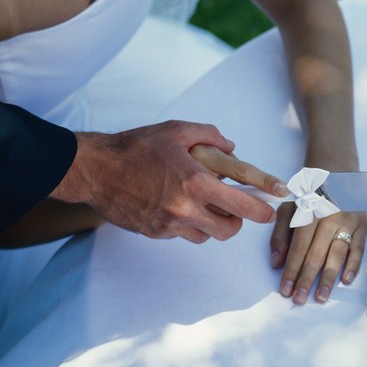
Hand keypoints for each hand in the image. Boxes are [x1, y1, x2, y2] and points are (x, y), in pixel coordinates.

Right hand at [51, 120, 277, 242]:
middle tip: (235, 209)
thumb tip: (232, 146)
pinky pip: (182, 235)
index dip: (261, 212)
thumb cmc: (135, 147)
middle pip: (228, 230)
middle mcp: (184, 208)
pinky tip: (177, 206)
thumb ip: (209, 135)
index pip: (241, 205)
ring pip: (205, 235)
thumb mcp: (175, 131)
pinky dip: (187, 224)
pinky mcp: (154, 233)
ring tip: (203, 204)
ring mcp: (168, 224)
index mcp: (195, 183)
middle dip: (237, 221)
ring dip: (211, 224)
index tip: (271, 212)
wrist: (95, 170)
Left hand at [270, 204, 366, 303]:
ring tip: (321, 297)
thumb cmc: (309, 197)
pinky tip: (345, 281)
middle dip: (307, 278)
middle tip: (299, 299)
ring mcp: (348, 221)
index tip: (285, 289)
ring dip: (329, 277)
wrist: (339, 176)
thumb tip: (276, 262)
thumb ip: (280, 234)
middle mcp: (329, 216)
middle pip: (317, 253)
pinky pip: (359, 248)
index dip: (291, 269)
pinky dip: (353, 265)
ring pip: (337, 253)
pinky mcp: (363, 225)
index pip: (298, 246)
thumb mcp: (290, 208)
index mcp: (308, 211)